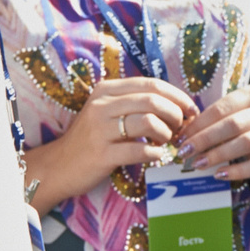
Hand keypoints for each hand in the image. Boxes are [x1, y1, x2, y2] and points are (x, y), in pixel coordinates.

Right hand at [23, 75, 197, 208]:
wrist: (59, 166)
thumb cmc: (91, 139)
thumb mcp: (107, 112)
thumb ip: (135, 104)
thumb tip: (177, 105)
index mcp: (106, 90)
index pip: (151, 84)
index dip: (177, 96)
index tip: (191, 109)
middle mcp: (102, 105)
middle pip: (153, 100)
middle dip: (175, 114)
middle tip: (180, 128)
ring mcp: (100, 129)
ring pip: (148, 122)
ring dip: (166, 133)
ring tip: (165, 142)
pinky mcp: (102, 154)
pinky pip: (140, 151)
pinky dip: (156, 154)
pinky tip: (157, 156)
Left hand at [175, 84, 249, 181]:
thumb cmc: (245, 123)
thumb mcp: (231, 114)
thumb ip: (210, 121)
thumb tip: (181, 136)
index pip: (222, 108)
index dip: (199, 124)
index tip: (180, 138)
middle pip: (234, 124)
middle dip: (205, 139)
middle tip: (185, 152)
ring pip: (248, 142)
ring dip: (220, 154)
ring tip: (199, 164)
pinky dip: (240, 170)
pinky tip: (220, 174)